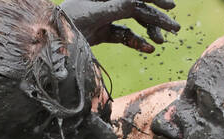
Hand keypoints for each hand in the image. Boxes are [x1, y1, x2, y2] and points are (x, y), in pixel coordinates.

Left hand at [60, 0, 180, 53]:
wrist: (48, 46)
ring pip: (132, 21)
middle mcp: (105, 1)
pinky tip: (148, 48)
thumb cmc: (65, 26)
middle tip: (175, 28)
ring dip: (148, 30)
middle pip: (137, 6)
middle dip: (156, 17)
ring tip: (161, 42)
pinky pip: (123, 35)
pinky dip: (135, 41)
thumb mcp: (93, 15)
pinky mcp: (101, 31)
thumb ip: (117, 7)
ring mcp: (103, 16)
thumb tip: (139, 2)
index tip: (171, 7)